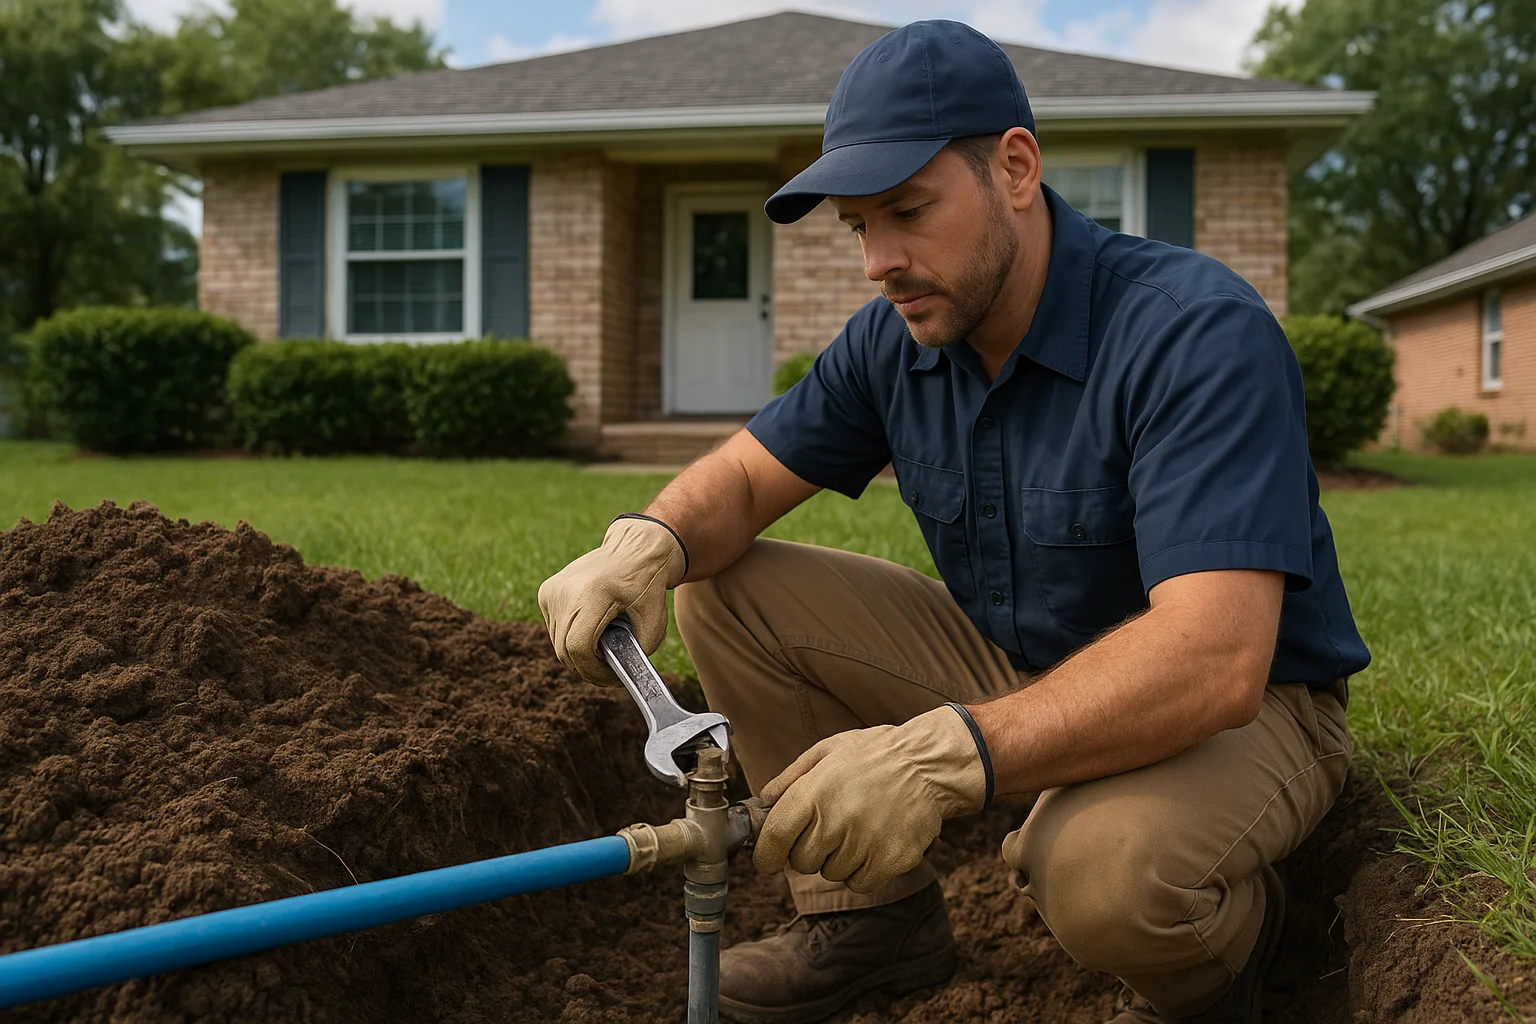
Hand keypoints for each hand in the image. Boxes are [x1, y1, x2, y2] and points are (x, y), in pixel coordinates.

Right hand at [537, 515, 686, 682]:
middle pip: (564, 650)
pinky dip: (570, 638)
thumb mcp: (654, 622)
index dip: (593, 670)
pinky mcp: (546, 592)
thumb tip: (618, 675)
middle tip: (608, 671)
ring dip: (578, 653)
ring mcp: (552, 591)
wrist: (633, 550)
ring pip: (557, 643)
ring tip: (603, 648)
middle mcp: (566, 590)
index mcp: (593, 593)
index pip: (578, 647)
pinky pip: (555, 630)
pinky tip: (591, 630)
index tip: (611, 676)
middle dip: (587, 667)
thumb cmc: (647, 586)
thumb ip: (637, 652)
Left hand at [753, 705, 987, 893]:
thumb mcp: (825, 752)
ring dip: (839, 858)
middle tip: (830, 827)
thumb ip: (789, 780)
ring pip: (831, 873)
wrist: (928, 764)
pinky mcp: (890, 861)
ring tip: (859, 827)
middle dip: (808, 850)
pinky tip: (874, 843)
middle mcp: (835, 821)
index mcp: (813, 793)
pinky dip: (863, 870)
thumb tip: (761, 805)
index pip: (773, 840)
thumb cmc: (874, 755)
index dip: (765, 856)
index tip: (768, 860)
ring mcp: (864, 844)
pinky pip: (860, 884)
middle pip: (801, 862)